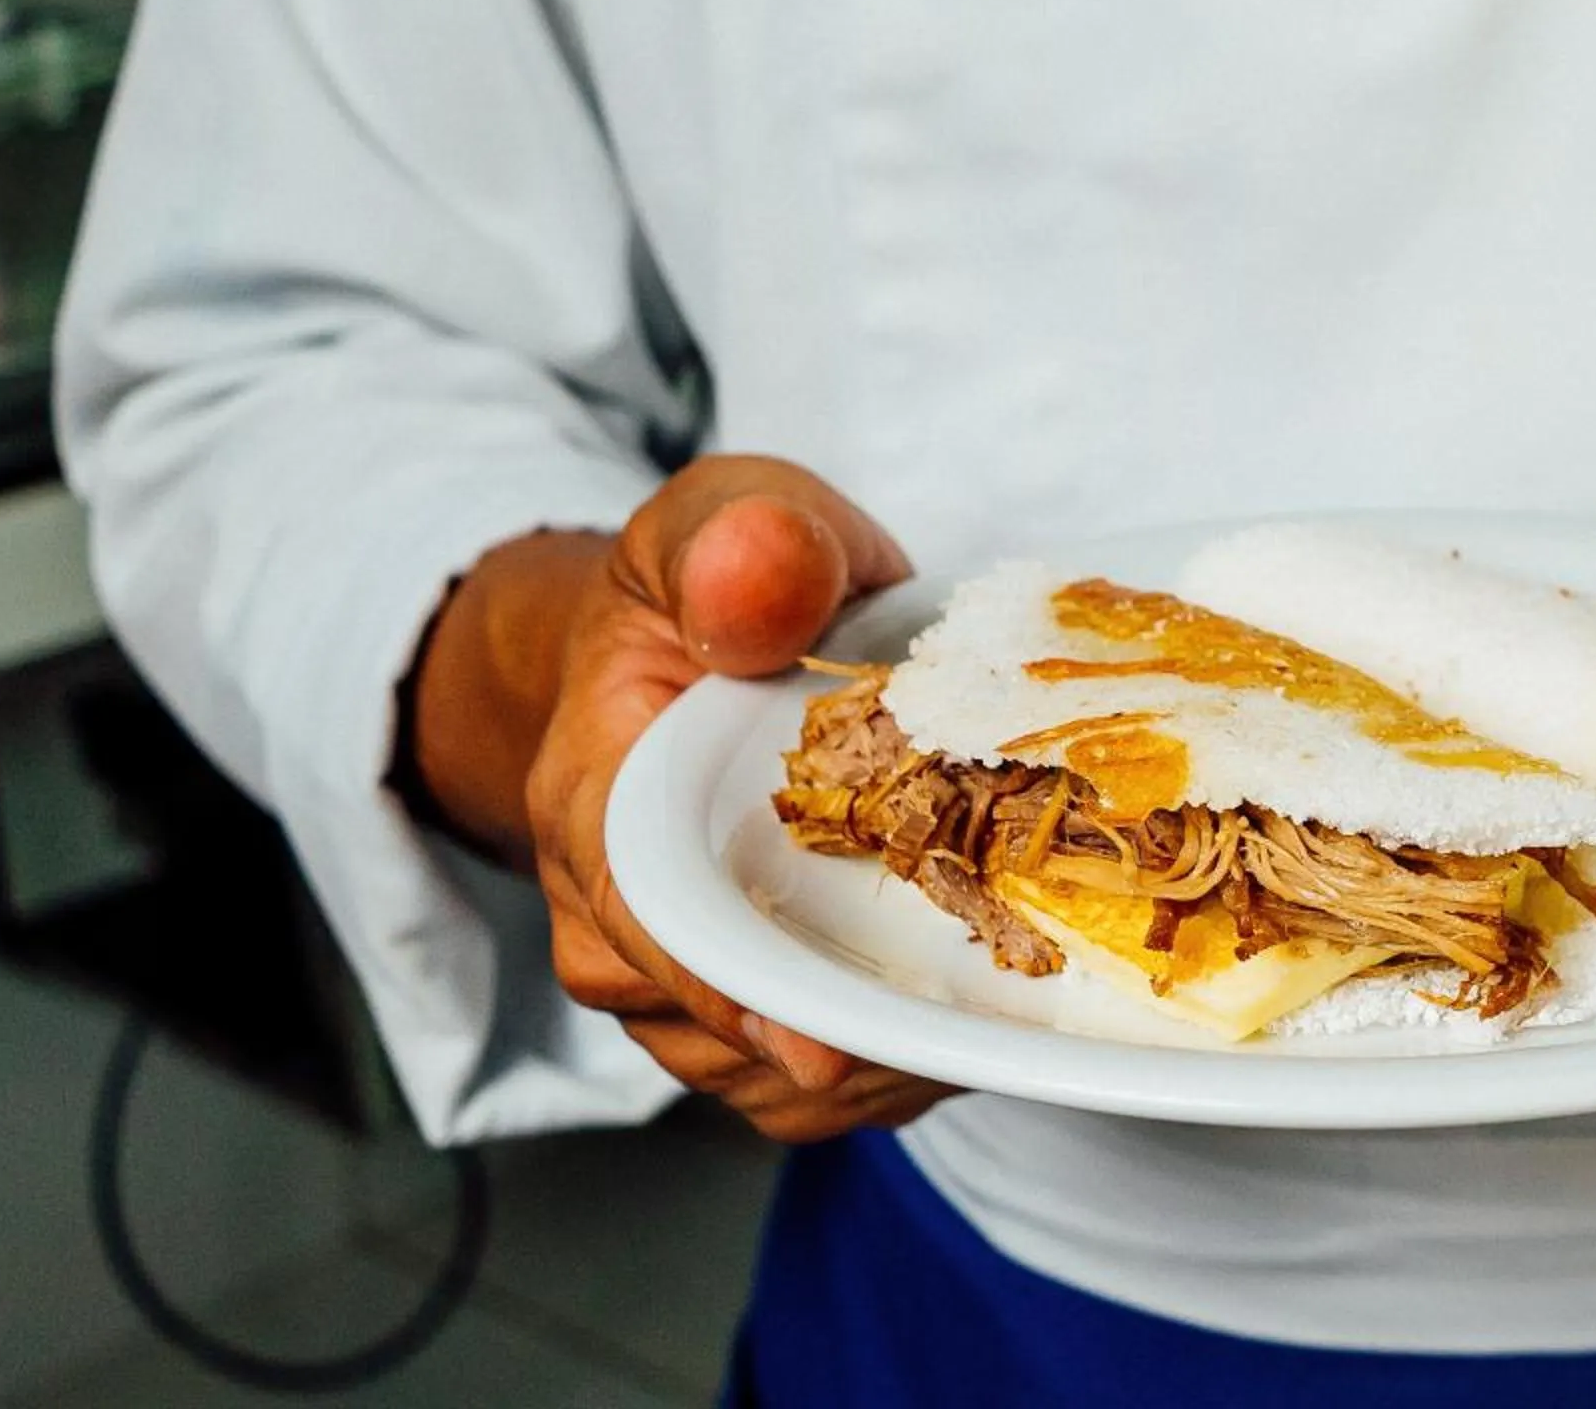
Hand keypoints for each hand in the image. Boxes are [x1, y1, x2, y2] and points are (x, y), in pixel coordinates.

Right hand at [414, 455, 954, 1141]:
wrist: (698, 636)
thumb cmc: (721, 581)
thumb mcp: (726, 516)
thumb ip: (744, 533)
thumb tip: (758, 576)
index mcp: (595, 794)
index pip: (638, 915)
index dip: (723, 987)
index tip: (818, 1043)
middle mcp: (615, 909)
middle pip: (716, 1020)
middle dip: (845, 1036)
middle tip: (982, 1020)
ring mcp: (674, 972)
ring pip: (768, 1073)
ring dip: (881, 1063)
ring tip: (999, 1014)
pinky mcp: (741, 1003)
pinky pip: (807, 1078)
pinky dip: (888, 1067)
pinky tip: (973, 1023)